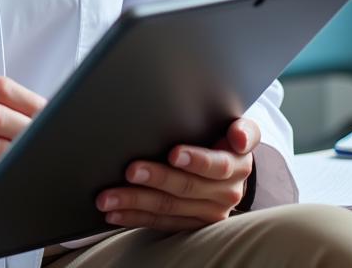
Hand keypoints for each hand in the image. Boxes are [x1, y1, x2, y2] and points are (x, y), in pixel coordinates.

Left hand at [95, 117, 259, 230]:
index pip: (217, 165)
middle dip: (157, 178)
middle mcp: (227, 192)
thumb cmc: (224, 134)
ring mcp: (209, 212)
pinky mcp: (192, 225)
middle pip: (187, 187)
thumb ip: (242, 128)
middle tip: (131, 171)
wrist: (231, 163)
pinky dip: (135, 217)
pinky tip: (114, 213)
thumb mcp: (238, 126)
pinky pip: (161, 223)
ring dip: (136, 202)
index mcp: (238, 165)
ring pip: (169, 208)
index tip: (173, 153)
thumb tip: (239, 137)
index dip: (196, 160)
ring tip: (109, 197)